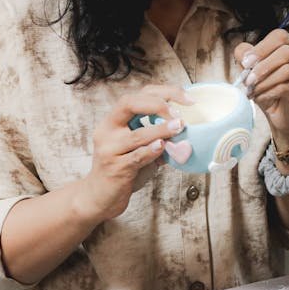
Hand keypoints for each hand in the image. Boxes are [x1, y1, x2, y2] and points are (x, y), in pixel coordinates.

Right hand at [76, 84, 187, 222]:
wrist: (100, 197)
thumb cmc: (124, 169)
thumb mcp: (141, 148)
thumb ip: (159, 137)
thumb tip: (188, 131)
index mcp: (113, 120)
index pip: (137, 95)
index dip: (163, 92)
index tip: (187, 99)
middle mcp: (107, 130)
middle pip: (129, 104)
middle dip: (158, 104)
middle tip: (179, 113)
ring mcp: (108, 149)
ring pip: (136, 134)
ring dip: (160, 129)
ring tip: (178, 126)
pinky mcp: (114, 168)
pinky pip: (136, 157)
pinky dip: (151, 150)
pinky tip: (162, 146)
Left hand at [234, 30, 288, 146]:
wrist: (281, 113)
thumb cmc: (268, 86)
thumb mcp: (253, 69)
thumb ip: (245, 56)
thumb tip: (243, 52)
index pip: (280, 36)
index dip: (261, 47)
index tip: (246, 61)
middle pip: (285, 52)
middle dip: (262, 66)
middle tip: (247, 79)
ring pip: (285, 71)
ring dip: (264, 82)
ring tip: (252, 90)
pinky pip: (286, 87)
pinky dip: (268, 92)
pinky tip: (260, 97)